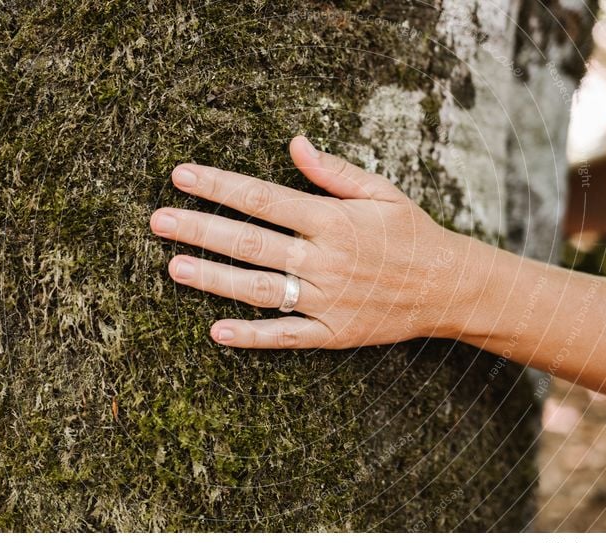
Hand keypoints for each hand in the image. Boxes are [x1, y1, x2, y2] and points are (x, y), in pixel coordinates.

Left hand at [150, 136, 477, 348]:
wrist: (447, 286)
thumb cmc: (410, 233)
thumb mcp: (381, 192)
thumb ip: (333, 171)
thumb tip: (294, 143)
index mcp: (332, 220)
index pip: (263, 198)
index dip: (219, 186)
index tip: (181, 177)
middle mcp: (324, 259)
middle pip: (251, 242)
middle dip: (201, 230)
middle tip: (158, 221)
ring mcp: (327, 299)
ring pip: (261, 289)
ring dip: (215, 279)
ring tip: (174, 268)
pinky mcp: (333, 332)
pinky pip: (288, 336)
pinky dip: (253, 336)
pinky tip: (217, 332)